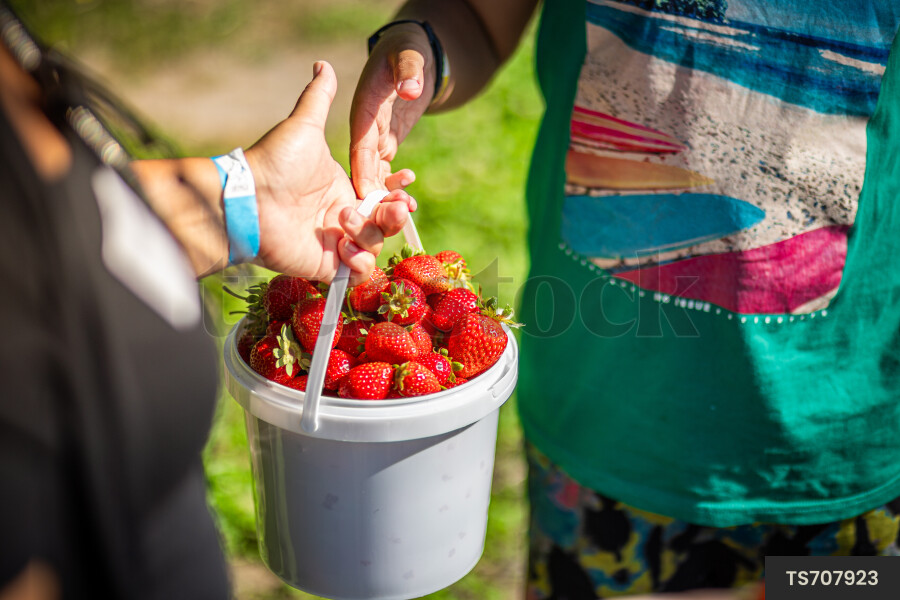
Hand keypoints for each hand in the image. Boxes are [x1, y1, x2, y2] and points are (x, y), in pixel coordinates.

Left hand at [246, 61, 414, 284]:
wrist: (249, 197)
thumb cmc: (274, 162)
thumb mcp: (304, 125)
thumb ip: (319, 97)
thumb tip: (323, 63)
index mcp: (344, 189)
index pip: (382, 194)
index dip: (398, 190)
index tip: (406, 179)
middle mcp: (342, 217)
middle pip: (386, 222)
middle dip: (395, 213)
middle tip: (395, 203)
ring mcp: (335, 243)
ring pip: (376, 245)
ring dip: (371, 232)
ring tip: (346, 220)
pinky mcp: (327, 266)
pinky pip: (359, 272)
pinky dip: (360, 261)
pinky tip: (346, 245)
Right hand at [350, 23, 434, 197]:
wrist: (411, 50)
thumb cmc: (406, 48)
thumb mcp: (408, 55)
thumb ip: (408, 71)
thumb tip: (410, 89)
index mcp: (364, 110)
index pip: (360, 146)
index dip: (363, 172)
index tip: (366, 198)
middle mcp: (365, 128)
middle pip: (365, 168)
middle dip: (374, 194)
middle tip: (390, 217)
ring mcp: (374, 137)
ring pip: (374, 174)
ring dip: (386, 195)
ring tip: (406, 212)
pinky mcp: (384, 142)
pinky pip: (385, 170)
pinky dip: (394, 187)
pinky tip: (408, 203)